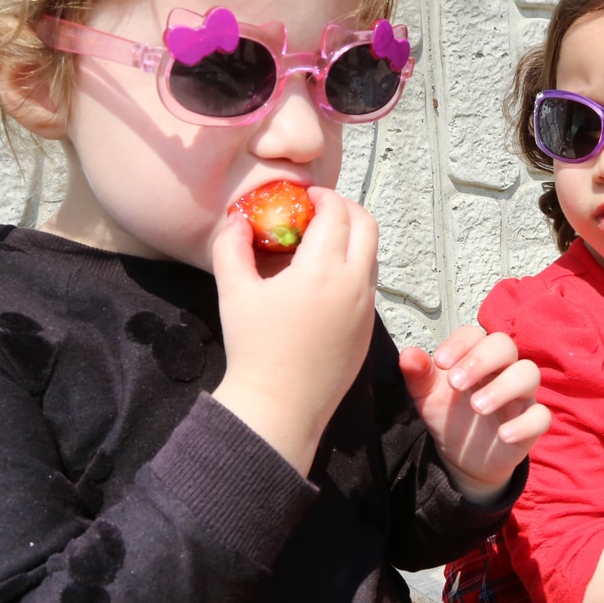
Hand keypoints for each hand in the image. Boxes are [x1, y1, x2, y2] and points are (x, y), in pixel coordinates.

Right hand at [210, 187, 378, 471]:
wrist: (280, 407)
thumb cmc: (254, 349)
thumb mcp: (234, 292)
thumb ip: (231, 246)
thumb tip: (236, 220)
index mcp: (324, 269)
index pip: (337, 213)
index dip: (323, 196)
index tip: (306, 195)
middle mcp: (354, 284)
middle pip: (367, 226)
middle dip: (346, 209)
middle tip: (320, 210)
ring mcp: (366, 308)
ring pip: (372, 256)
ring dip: (353, 239)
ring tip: (320, 244)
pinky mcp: (368, 329)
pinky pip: (368, 285)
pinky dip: (354, 268)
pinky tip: (323, 280)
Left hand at [401, 326, 549, 502]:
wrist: (462, 457)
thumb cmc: (448, 416)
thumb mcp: (427, 397)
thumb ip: (418, 375)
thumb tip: (408, 354)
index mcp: (475, 357)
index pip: (474, 334)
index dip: (459, 344)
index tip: (440, 364)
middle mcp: (501, 370)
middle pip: (505, 346)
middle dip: (481, 360)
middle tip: (456, 384)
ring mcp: (519, 395)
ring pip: (529, 374)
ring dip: (504, 387)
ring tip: (477, 407)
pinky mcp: (531, 422)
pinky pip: (541, 416)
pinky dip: (525, 424)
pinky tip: (503, 435)